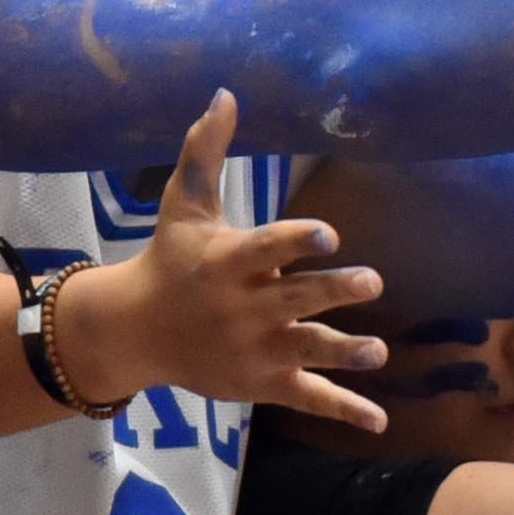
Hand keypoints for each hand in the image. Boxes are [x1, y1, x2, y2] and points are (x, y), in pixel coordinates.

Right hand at [54, 93, 388, 432]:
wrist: (134, 331)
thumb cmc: (169, 259)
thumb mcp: (185, 206)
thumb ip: (206, 151)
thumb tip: (225, 92)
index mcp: (228, 262)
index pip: (267, 248)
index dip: (297, 242)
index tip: (330, 236)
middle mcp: (242, 308)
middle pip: (294, 299)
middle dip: (333, 291)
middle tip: (373, 281)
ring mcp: (253, 349)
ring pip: (305, 351)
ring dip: (344, 353)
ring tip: (378, 352)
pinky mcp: (261, 383)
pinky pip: (306, 397)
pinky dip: (343, 410)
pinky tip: (379, 421)